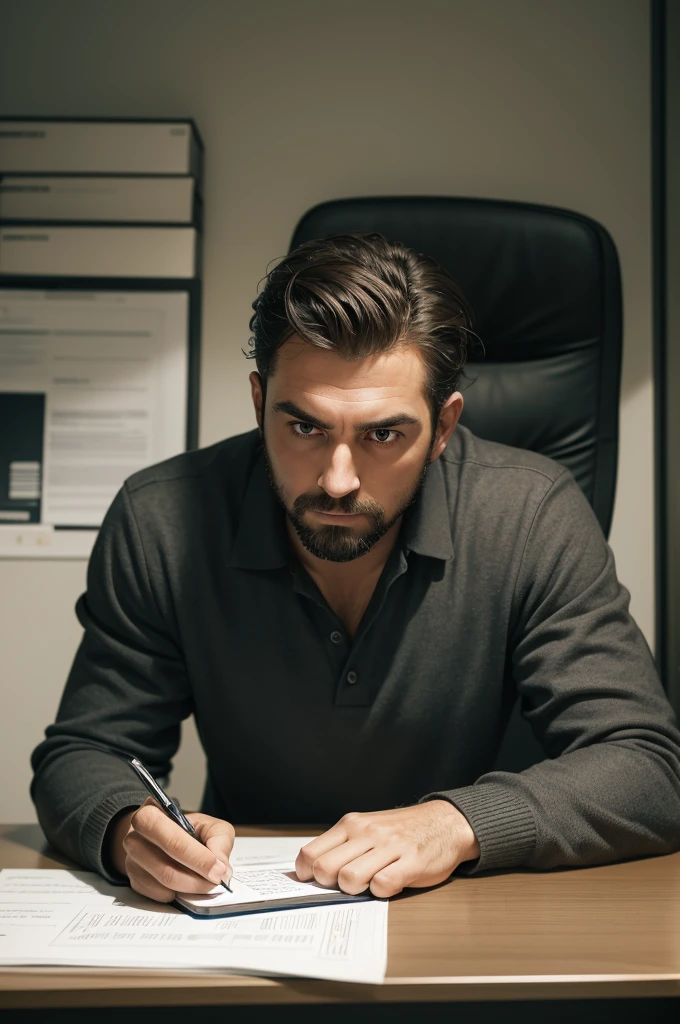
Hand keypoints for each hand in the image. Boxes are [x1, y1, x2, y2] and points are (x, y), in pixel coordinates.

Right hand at [107, 796, 234, 902]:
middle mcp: (135, 835)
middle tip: (214, 880)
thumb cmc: (189, 830)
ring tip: (205, 883)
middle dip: (195, 877)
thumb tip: (221, 867)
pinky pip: (157, 894)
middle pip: (164, 865)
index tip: (218, 870)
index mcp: (153, 812)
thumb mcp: (210, 826)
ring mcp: (131, 859)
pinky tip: (187, 884)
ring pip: (163, 883)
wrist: (165, 836)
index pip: (173, 839)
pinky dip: (177, 893)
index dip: (198, 858)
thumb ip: (219, 841)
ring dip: (190, 888)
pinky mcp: (133, 879)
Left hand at [295, 800, 479, 897]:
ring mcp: (389, 846)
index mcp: (352, 824)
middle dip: (329, 885)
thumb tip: (311, 869)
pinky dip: (382, 892)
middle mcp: (367, 832)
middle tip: (344, 884)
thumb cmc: (401, 830)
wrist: (445, 822)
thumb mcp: (367, 827)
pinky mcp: (411, 862)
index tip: (313, 882)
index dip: (306, 874)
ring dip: (355, 890)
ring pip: (350, 878)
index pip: (311, 853)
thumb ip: (343, 844)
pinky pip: (383, 885)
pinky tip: (389, 884)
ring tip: (368, 884)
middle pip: (325, 869)